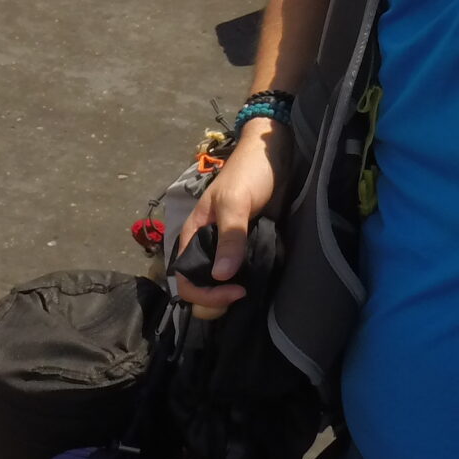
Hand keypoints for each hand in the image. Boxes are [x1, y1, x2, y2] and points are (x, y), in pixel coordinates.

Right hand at [171, 122, 287, 318]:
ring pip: (219, 284)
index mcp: (193, 235)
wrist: (273, 157)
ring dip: (230, 295)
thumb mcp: (235, 202)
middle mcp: (206, 246)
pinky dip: (245, 284)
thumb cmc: (247, 174)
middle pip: (200, 288)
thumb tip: (220, 276)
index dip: (204, 293)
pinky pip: (240, 274)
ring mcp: (226, 249)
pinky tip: (257, 284)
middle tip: (242, 295)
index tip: (234, 291)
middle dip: (216, 301)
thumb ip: (229, 237)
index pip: (185, 279)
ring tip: (250, 291)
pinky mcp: (246, 248)